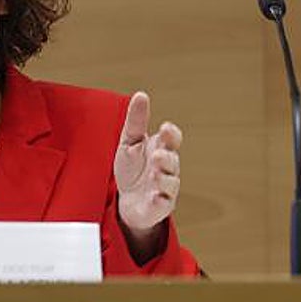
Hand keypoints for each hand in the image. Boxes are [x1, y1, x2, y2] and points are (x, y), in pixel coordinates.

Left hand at [114, 91, 182, 240]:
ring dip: (164, 177)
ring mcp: (165, 187)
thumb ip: (136, 120)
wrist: (127, 201)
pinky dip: (160, 200)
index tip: (166, 128)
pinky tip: (155, 196)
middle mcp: (166, 167)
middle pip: (172, 159)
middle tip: (157, 154)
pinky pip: (164, 203)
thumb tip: (141, 95)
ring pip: (170, 182)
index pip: (173, 139)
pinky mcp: (160, 206)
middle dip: (167, 156)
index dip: (172, 134)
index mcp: (161, 148)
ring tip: (154, 173)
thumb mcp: (130, 142)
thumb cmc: (133, 169)